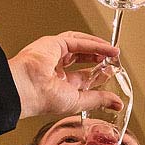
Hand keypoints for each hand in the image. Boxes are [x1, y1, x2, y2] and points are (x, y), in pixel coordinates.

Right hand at [7, 32, 123, 120]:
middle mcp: (55, 69)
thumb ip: (98, 100)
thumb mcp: (78, 101)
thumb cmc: (43, 98)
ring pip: (79, 46)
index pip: (82, 77)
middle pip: (81, 59)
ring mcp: (53, 54)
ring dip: (97, 48)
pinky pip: (77, 41)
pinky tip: (107, 48)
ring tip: (113, 51)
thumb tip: (117, 103)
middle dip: (98, 58)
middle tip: (113, 59)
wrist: (27, 88)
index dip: (97, 74)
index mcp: (58, 86)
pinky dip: (94, 44)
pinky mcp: (53, 43)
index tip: (110, 73)